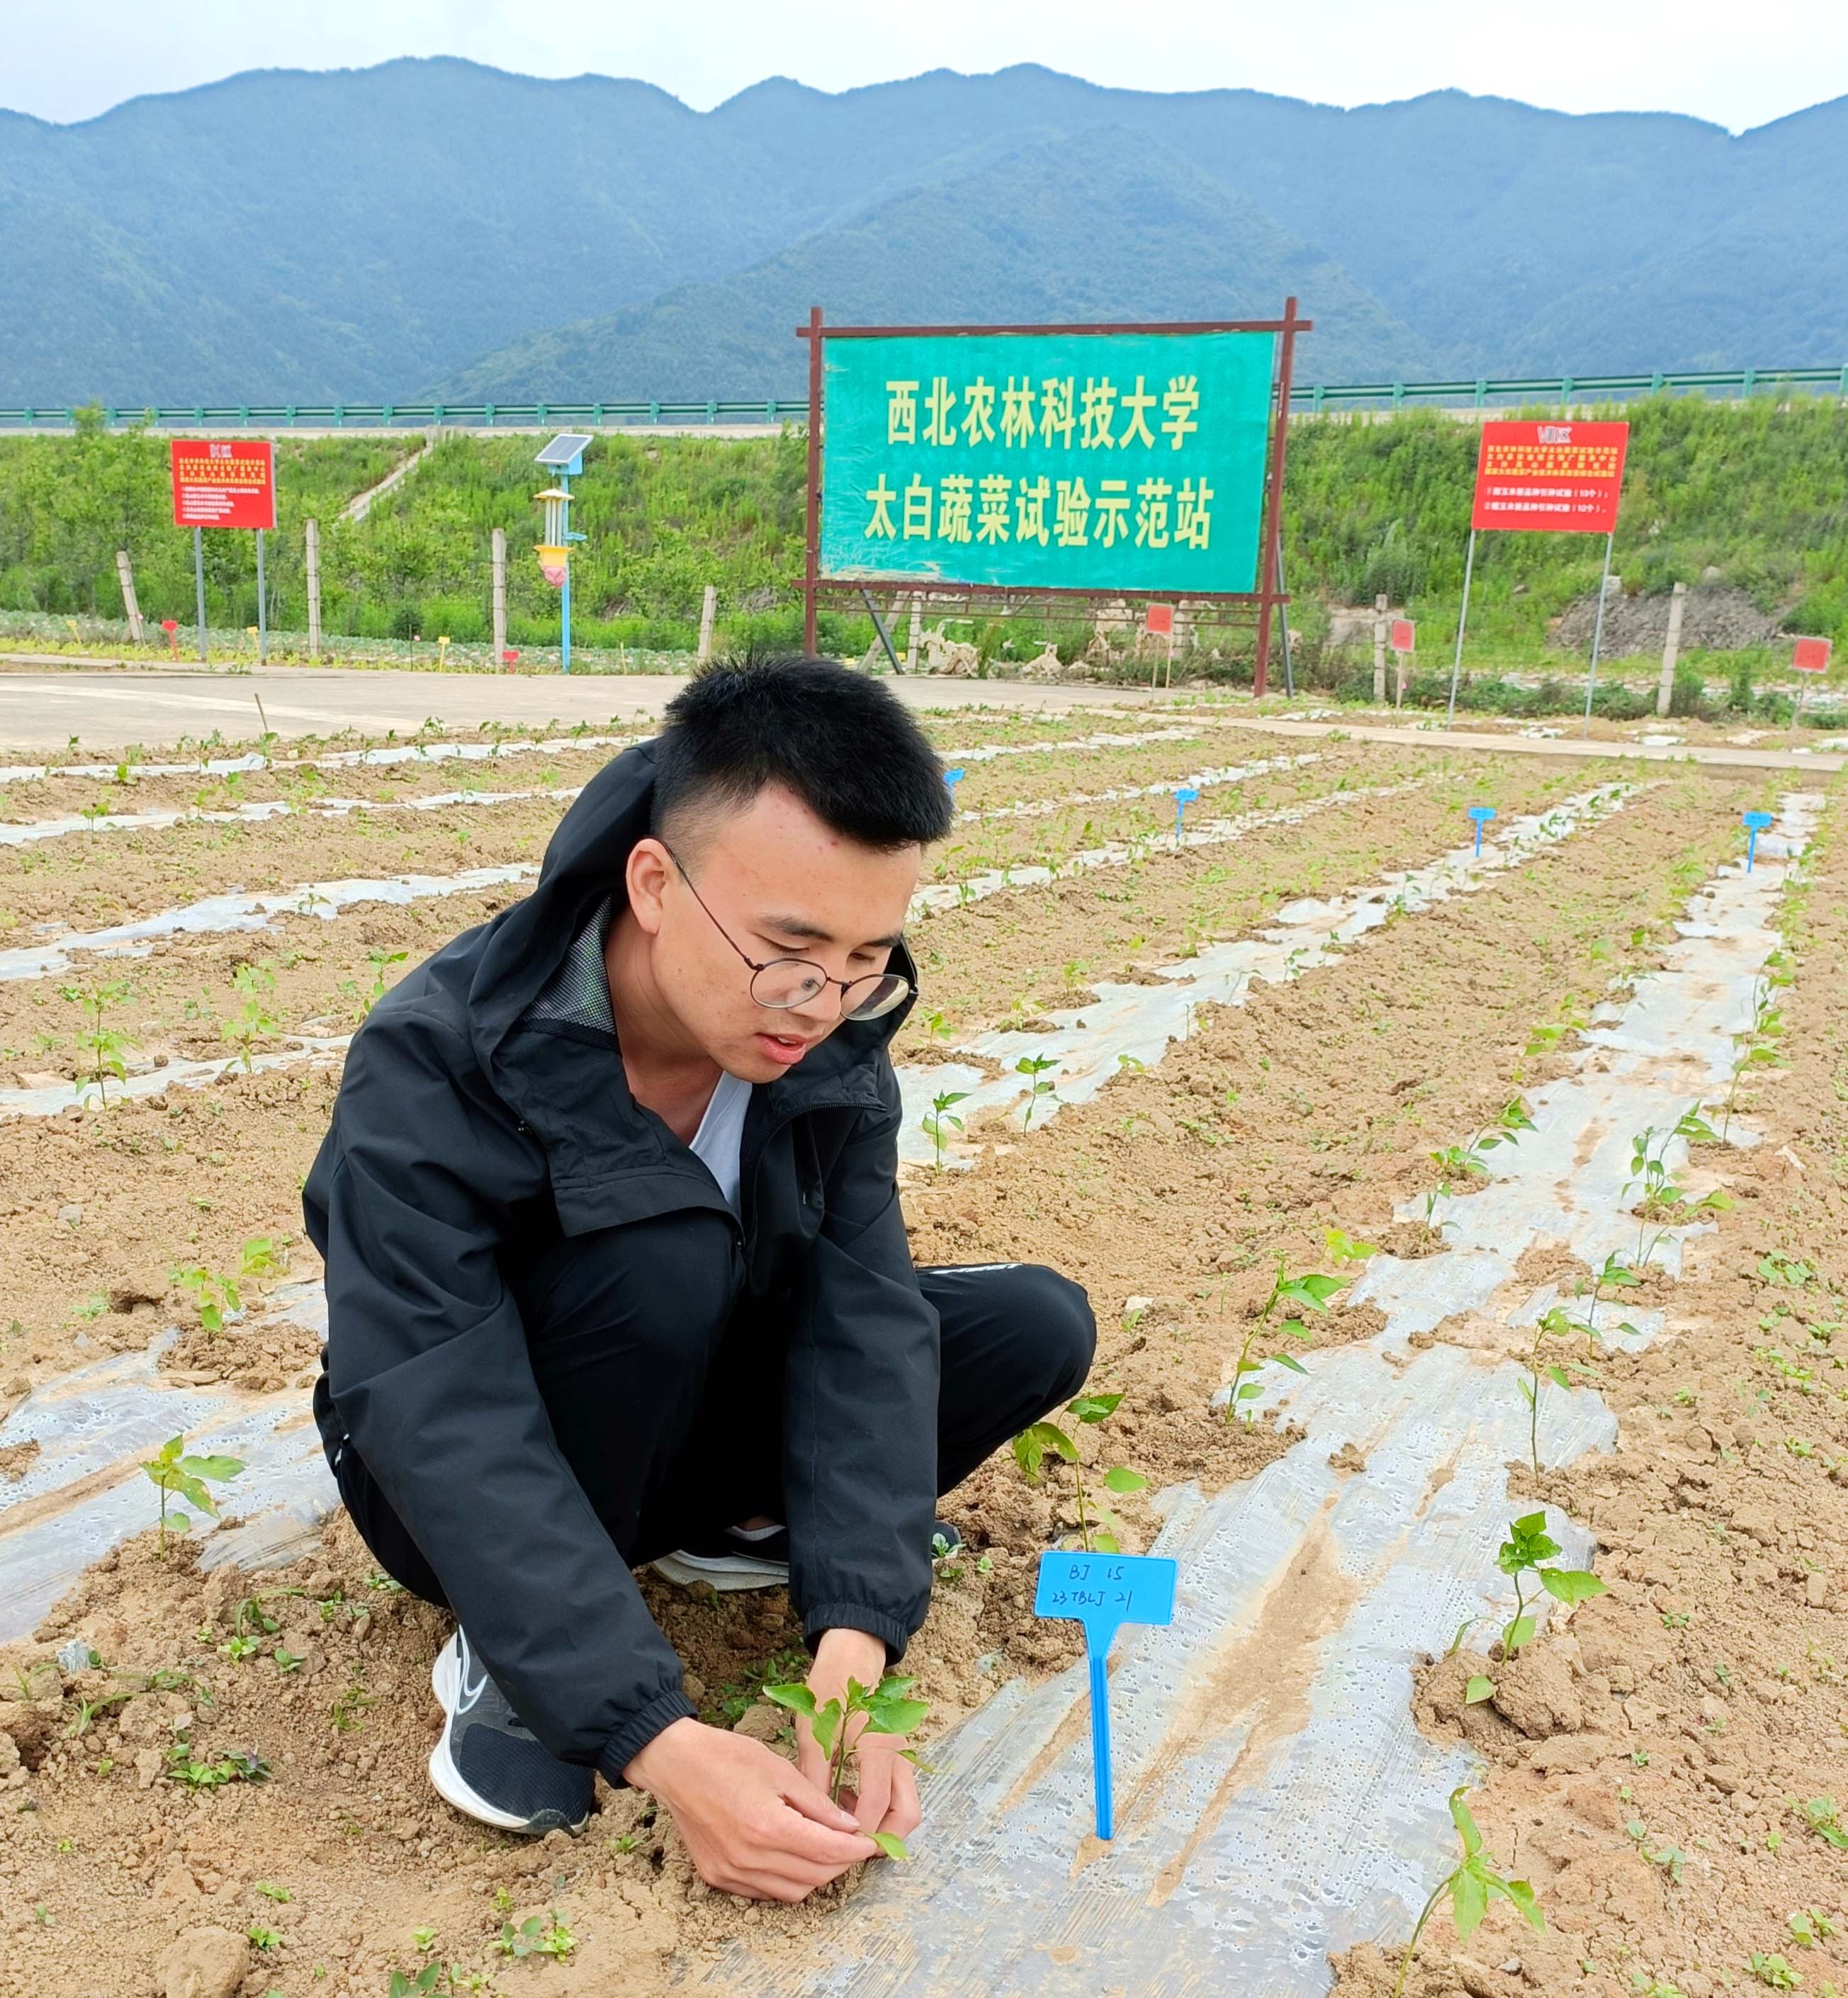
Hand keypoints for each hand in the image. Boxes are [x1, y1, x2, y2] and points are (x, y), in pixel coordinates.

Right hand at [624, 1717, 875, 1901]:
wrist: (676, 1764)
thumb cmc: (728, 1757)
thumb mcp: (780, 1769)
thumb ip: (817, 1802)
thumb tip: (848, 1826)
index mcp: (768, 1827)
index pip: (826, 1851)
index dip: (855, 1849)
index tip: (872, 1842)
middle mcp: (750, 1858)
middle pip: (813, 1877)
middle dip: (840, 1863)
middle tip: (853, 1844)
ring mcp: (731, 1873)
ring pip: (791, 1892)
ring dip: (815, 1875)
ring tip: (825, 1850)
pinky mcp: (717, 1877)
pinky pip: (764, 1892)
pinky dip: (786, 1881)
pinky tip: (793, 1856)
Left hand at [795, 1630, 922, 1843]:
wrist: (851, 1659)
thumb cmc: (829, 1692)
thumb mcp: (813, 1731)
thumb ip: (815, 1775)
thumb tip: (815, 1820)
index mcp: (878, 1748)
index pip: (876, 1806)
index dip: (857, 1834)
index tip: (834, 1847)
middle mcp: (899, 1756)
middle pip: (907, 1815)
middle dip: (884, 1839)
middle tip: (849, 1847)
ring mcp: (902, 1757)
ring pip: (907, 1806)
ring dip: (883, 1824)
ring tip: (846, 1823)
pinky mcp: (898, 1758)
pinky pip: (899, 1794)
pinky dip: (882, 1808)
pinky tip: (849, 1801)